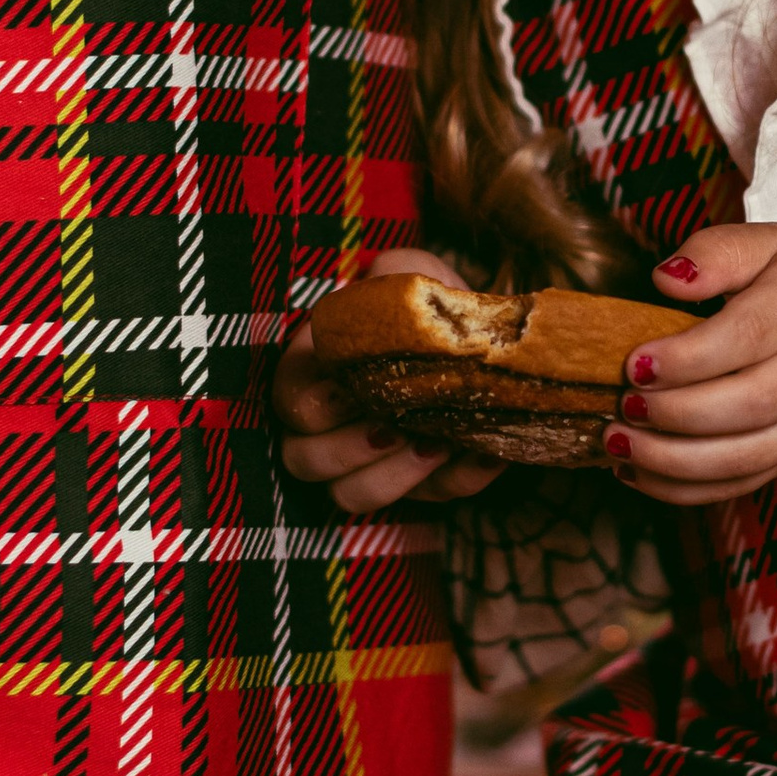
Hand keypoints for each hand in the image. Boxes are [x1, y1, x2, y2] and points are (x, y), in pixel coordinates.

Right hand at [274, 247, 503, 515]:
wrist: (488, 340)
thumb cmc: (431, 308)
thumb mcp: (413, 275)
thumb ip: (392, 273)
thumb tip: (381, 279)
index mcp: (316, 373)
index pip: (288, 401)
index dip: (312, 405)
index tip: (351, 390)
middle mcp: (330, 427)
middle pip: (302, 461)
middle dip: (349, 449)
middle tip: (395, 425)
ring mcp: (372, 463)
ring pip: (349, 496)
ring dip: (393, 477)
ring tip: (438, 441)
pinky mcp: (420, 486)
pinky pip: (429, 501)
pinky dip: (457, 478)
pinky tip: (484, 450)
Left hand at [608, 223, 776, 506]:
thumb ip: (719, 252)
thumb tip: (665, 278)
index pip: (751, 335)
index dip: (689, 356)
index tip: (635, 362)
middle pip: (750, 405)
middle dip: (675, 413)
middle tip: (621, 404)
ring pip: (747, 457)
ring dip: (673, 461)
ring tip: (618, 443)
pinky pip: (745, 483)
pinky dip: (688, 489)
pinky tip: (640, 474)